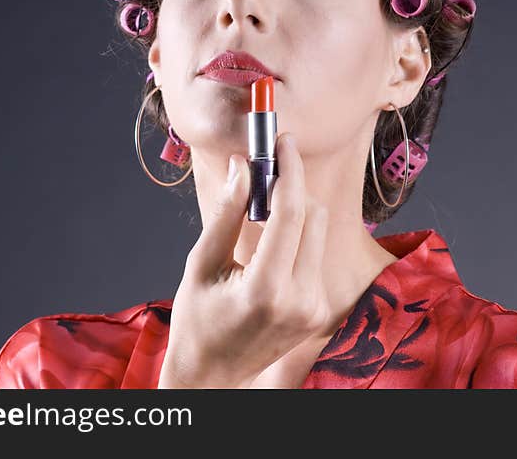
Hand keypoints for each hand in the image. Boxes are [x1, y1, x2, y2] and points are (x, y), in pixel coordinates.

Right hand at [158, 133, 330, 387]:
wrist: (212, 376)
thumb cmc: (197, 320)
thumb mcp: (201, 264)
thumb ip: (226, 213)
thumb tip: (242, 166)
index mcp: (266, 289)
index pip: (291, 213)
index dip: (289, 170)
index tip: (283, 142)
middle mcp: (300, 299)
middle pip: (313, 216)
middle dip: (292, 187)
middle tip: (265, 172)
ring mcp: (314, 307)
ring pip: (319, 232)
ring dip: (296, 210)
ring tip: (261, 213)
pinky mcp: (319, 309)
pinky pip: (315, 254)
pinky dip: (298, 236)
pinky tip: (271, 241)